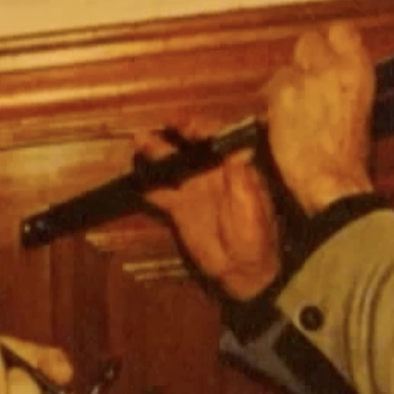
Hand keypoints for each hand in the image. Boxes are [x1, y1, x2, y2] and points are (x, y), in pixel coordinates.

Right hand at [140, 116, 283, 300]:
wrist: (243, 269)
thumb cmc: (255, 239)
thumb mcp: (252, 209)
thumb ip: (243, 182)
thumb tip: (239, 152)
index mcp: (234, 170)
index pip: (217, 139)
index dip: (201, 128)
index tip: (185, 124)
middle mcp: (212, 174)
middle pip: (190, 149)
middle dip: (174, 135)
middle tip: (157, 127)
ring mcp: (195, 191)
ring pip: (173, 167)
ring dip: (157, 154)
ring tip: (141, 142)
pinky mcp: (180, 209)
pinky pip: (162, 194)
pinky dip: (149, 187)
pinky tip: (138, 181)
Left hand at [262, 21, 376, 214]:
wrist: (331, 181)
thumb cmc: (350, 157)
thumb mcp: (363, 110)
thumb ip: (348, 84)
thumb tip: (334, 75)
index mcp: (358, 69)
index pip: (341, 31)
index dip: (331, 43)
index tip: (327, 53)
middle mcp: (331, 67)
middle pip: (308, 41)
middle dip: (304, 61)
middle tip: (305, 84)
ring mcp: (304, 80)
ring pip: (285, 69)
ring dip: (288, 85)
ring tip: (295, 112)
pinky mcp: (280, 96)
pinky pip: (270, 90)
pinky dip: (274, 104)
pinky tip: (282, 122)